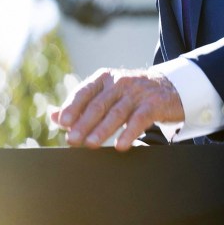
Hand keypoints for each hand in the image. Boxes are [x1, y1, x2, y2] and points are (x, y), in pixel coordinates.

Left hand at [51, 67, 184, 150]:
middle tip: (72, 139)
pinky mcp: (154, 104)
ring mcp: (138, 92)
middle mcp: (120, 82)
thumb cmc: (131, 95)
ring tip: (90, 144)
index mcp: (104, 78)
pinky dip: (129, 133)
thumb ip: (81, 105)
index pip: (84, 91)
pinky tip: (120, 146)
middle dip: (84, 123)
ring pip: (117, 112)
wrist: (170, 88)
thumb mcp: (106, 94)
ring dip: (102, 130)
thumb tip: (53, 116)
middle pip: (99, 104)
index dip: (73, 107)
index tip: (63, 123)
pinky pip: (139, 119)